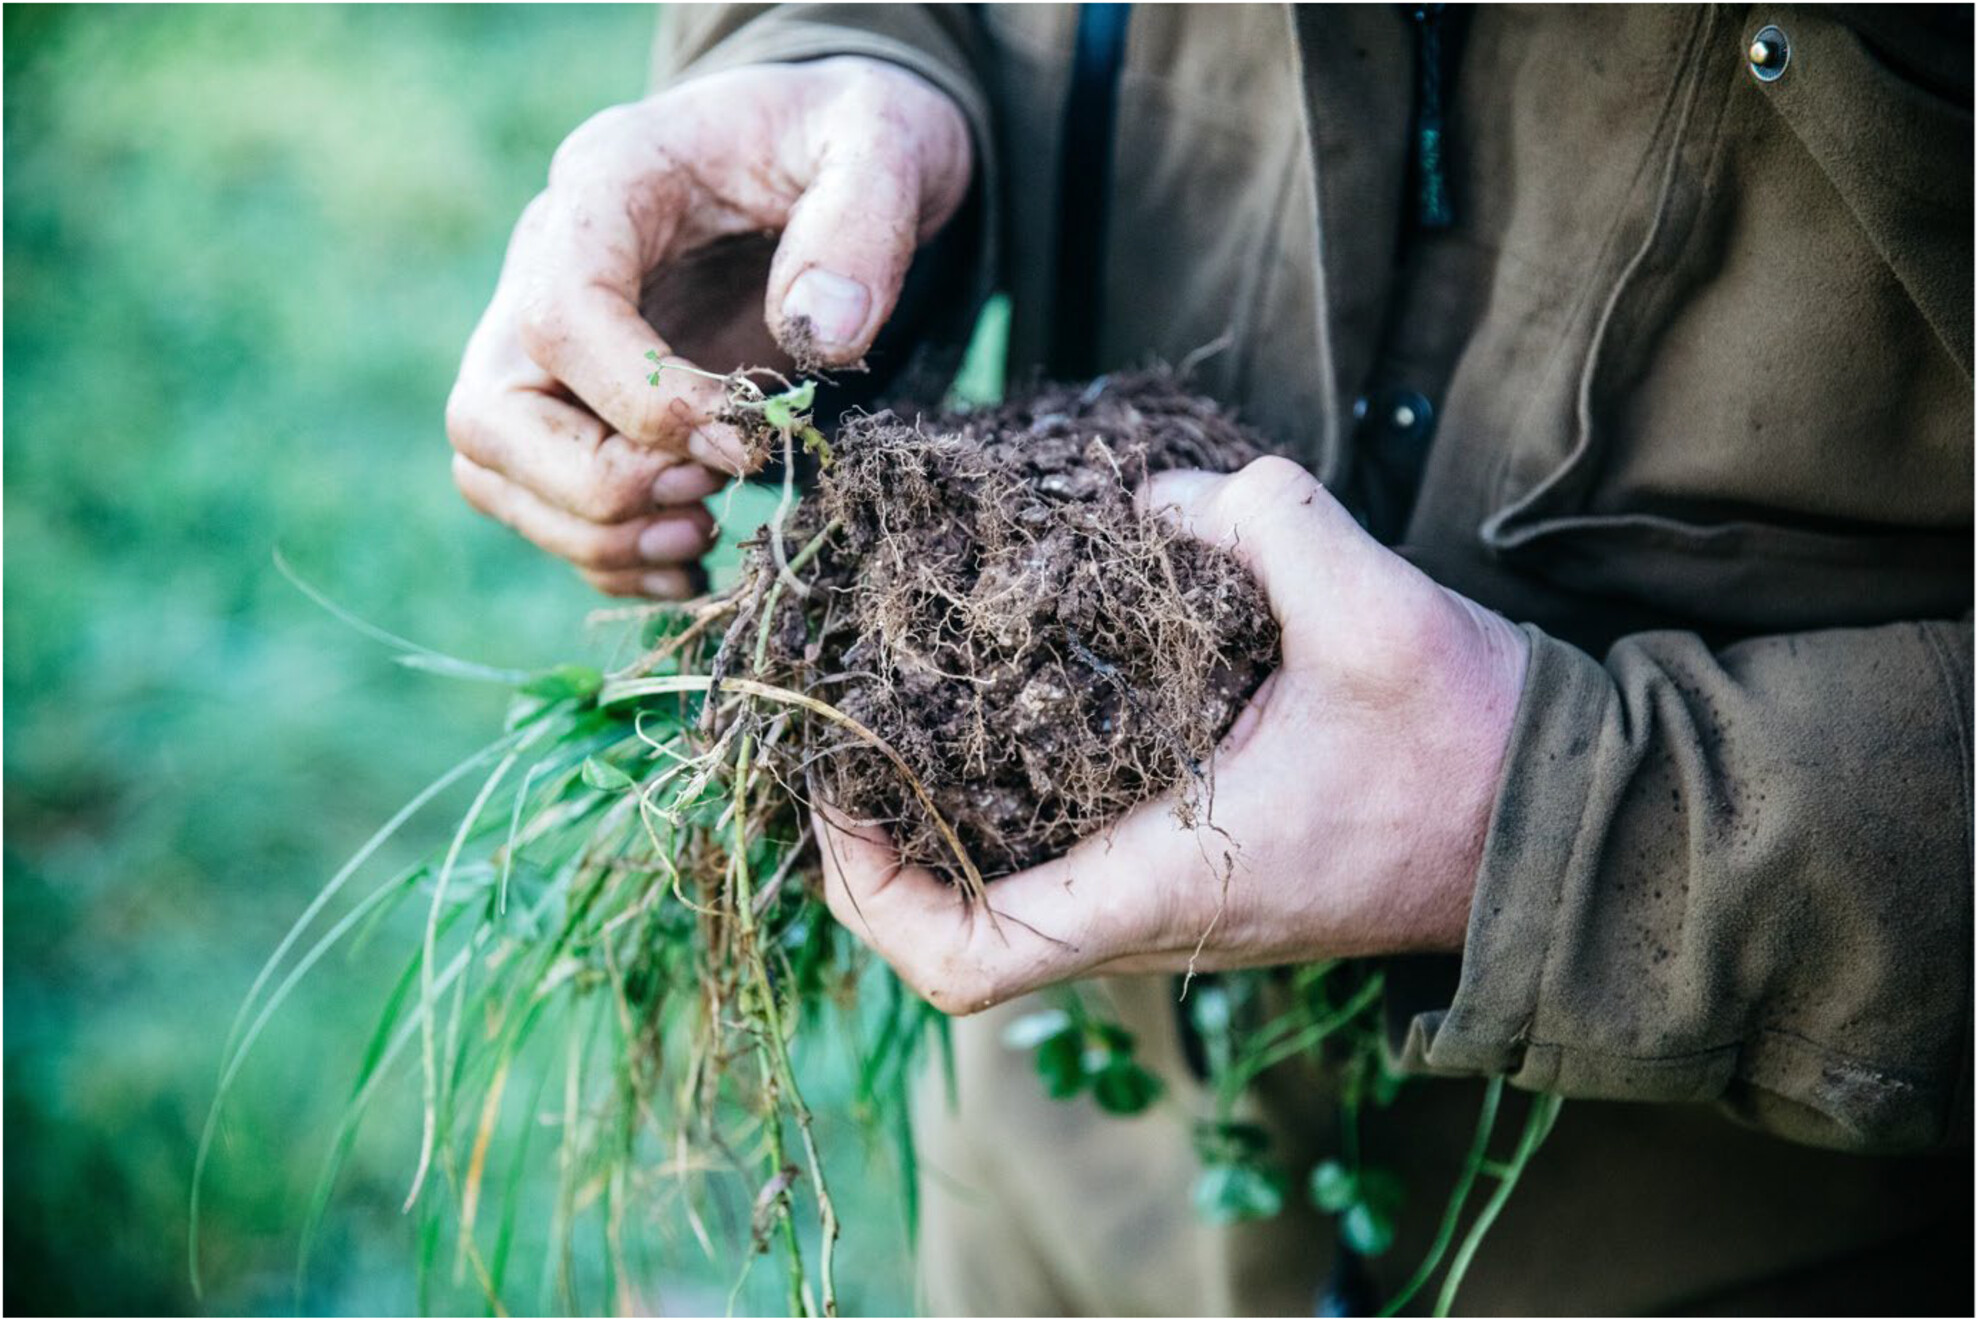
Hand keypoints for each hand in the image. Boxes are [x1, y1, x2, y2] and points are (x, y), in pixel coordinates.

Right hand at [446, 57, 972, 597]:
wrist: (832, 151)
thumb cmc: (849, 137)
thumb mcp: (884, 140)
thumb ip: (862, 220)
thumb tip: (819, 336)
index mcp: (608, 183)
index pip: (560, 313)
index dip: (644, 403)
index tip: (745, 442)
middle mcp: (547, 261)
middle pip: (490, 413)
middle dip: (599, 486)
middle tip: (711, 498)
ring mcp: (546, 338)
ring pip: (496, 471)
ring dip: (595, 535)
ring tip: (706, 533)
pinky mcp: (574, 401)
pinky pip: (540, 504)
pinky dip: (610, 554)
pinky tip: (696, 558)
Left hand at [817, 457, 1530, 1014]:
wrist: (1552, 819)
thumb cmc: (1469, 742)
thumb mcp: (1379, 610)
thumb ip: (1268, 521)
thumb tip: (1154, 499)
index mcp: (1170, 884)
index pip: (970, 958)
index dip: (870, 889)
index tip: (836, 785)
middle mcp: (1154, 919)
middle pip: (958, 940)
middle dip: (875, 851)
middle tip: (840, 729)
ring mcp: (1173, 909)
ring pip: (1003, 907)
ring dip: (932, 831)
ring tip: (891, 715)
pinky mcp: (1196, 875)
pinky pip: (1057, 871)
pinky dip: (1000, 813)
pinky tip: (995, 715)